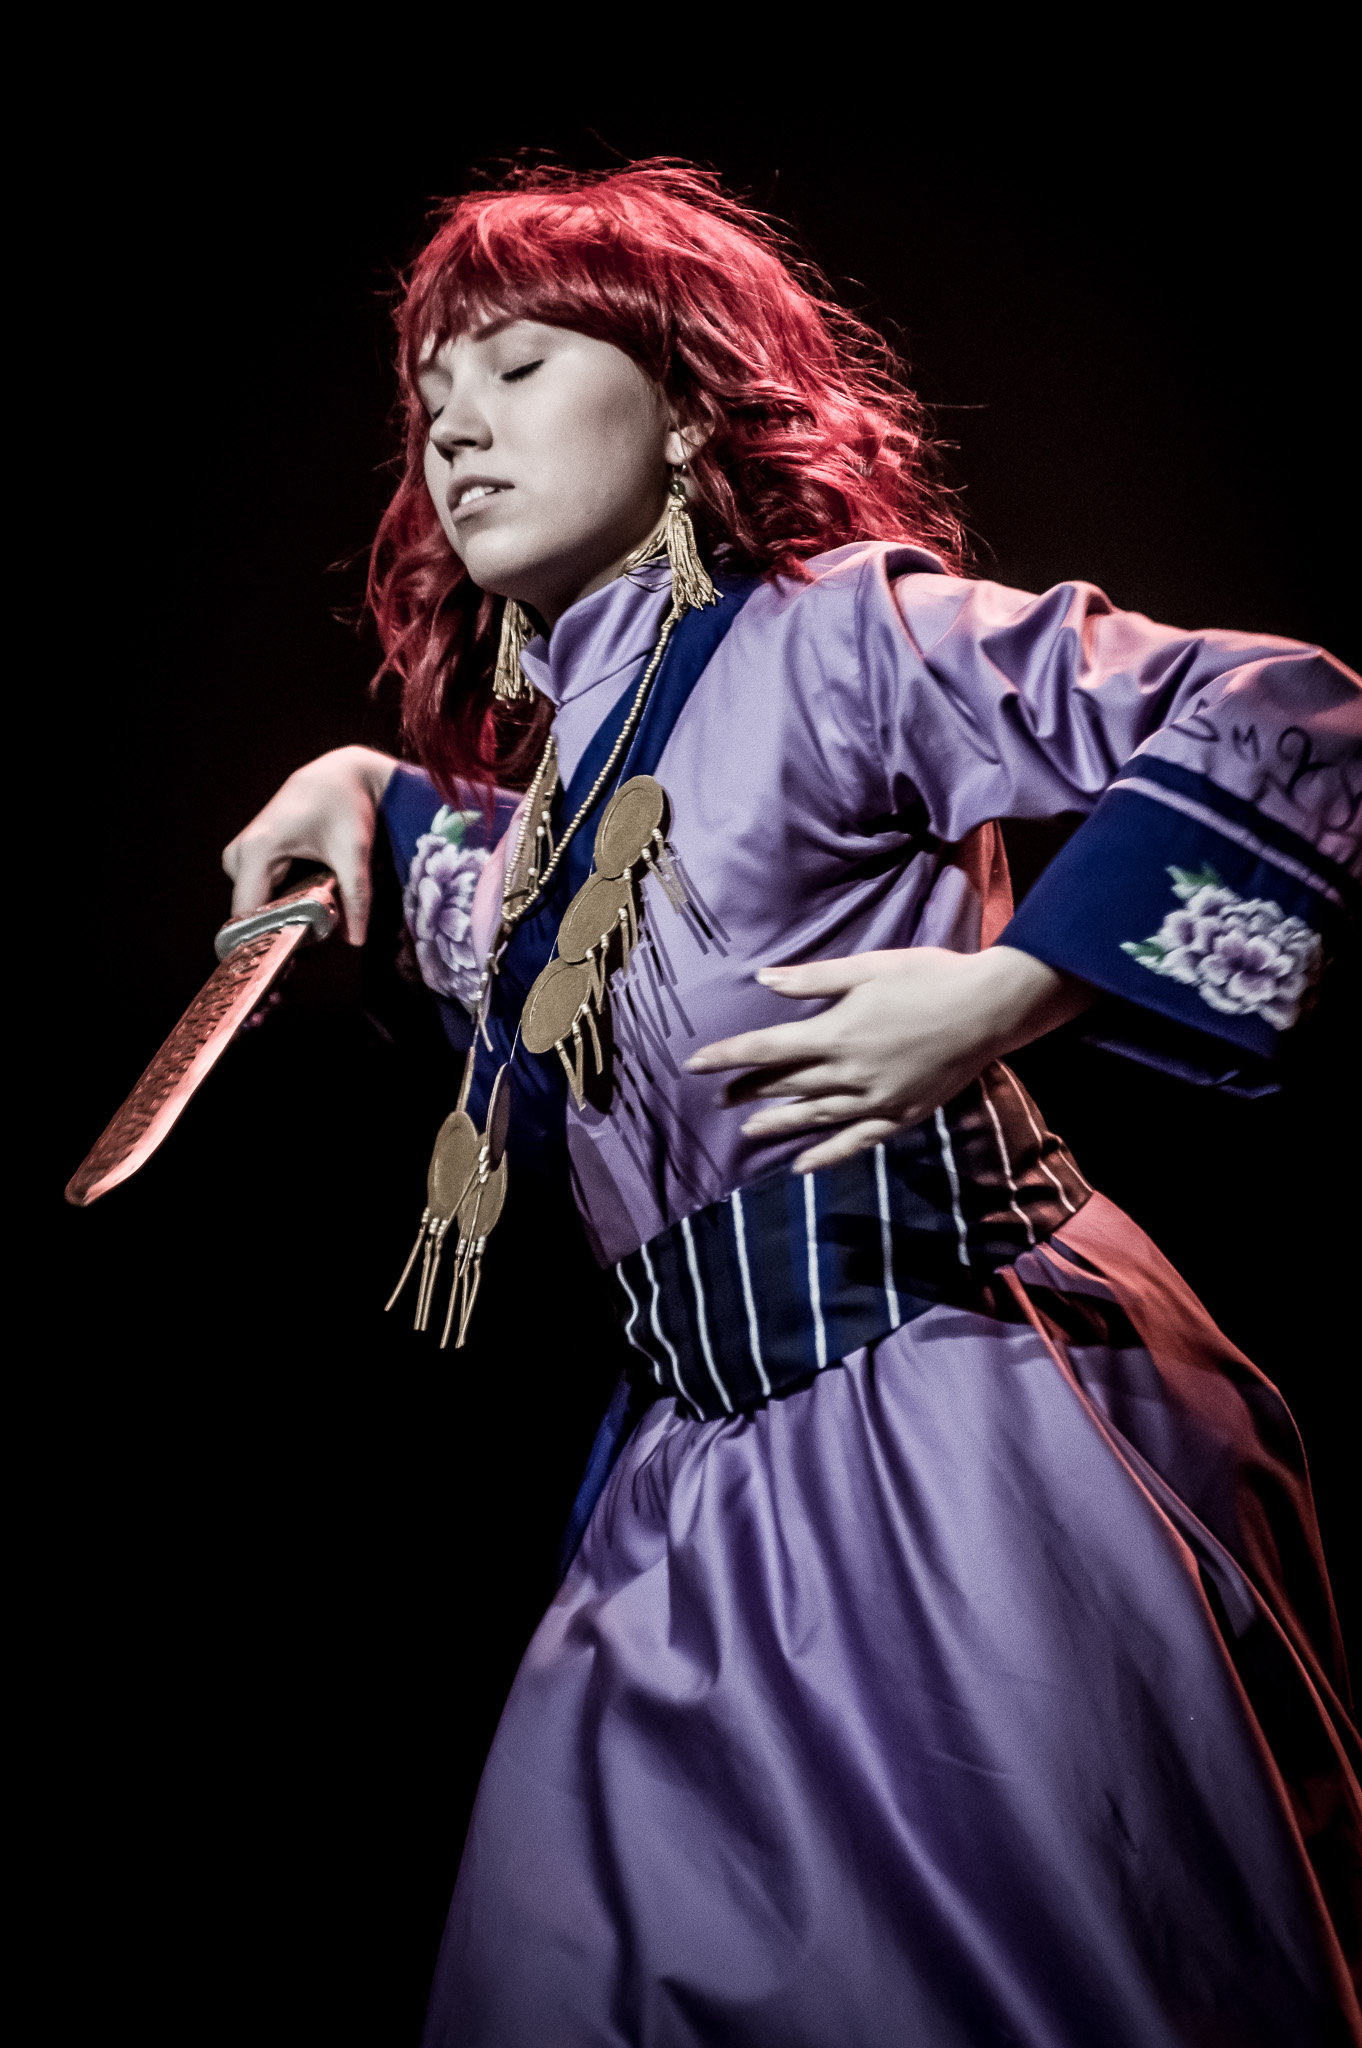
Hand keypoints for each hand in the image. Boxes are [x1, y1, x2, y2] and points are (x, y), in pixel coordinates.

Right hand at [221, 746, 397, 944]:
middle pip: (250, 912)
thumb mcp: (355, 852)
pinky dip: (279, 902)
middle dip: (278, 931)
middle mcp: (241, 853)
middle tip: (312, 945)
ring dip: (281, 917)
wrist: (340, 773)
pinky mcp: (250, 854)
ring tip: (314, 924)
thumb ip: (357, 898)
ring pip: (254, 903)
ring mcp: (241, 853)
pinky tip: (305, 906)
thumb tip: (356, 940)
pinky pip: (258, 891)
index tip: (288, 963)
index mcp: (258, 850)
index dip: (265, 941)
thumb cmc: (345, 805)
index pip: (247, 914)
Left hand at [685, 946, 1093, 1171]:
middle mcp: (849, 1073)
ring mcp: (875, 1100)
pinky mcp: (900, 1115)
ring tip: (748, 1131)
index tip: (693, 1065)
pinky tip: (801, 1166)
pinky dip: (826, 1156)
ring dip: (777, 1124)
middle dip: (748, 1090)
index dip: (726, 1057)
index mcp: (835, 1032)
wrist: (990, 1008)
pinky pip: (855, 1141)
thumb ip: (812, 980)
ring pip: (814, 1117)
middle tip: (720, 1097)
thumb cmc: (928, 977)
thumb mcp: (866, 968)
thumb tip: (762, 982)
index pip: (765, 1049)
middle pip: (786, 1085)